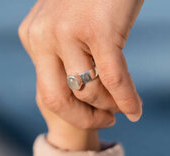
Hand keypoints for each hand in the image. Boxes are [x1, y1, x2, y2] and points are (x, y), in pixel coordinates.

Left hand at [19, 0, 143, 130]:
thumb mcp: (65, 20)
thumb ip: (62, 49)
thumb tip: (76, 87)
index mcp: (32, 35)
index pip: (47, 89)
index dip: (73, 110)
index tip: (94, 115)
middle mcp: (43, 36)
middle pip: (57, 99)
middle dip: (84, 117)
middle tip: (106, 121)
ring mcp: (69, 33)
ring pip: (89, 91)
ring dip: (110, 106)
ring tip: (124, 107)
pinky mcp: (99, 30)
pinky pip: (114, 79)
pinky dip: (127, 99)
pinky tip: (136, 111)